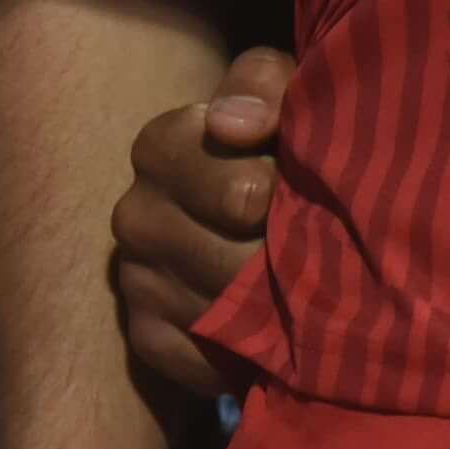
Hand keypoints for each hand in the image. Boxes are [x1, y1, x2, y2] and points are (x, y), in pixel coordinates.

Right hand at [113, 44, 292, 399]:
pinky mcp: (144, 336)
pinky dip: (239, 352)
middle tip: (314, 250)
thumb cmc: (277, 138)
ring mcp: (134, 278)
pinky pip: (197, 360)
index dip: (284, 199)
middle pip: (231, 262)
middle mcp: (135, 213)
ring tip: (300, 289)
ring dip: (268, 308)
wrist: (258, 206)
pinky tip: (265, 328)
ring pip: (219, 314)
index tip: (299, 193)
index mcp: (160, 146)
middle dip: (283, 259)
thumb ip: (264, 88)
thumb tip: (233, 126)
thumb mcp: (284, 90)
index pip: (237, 193)